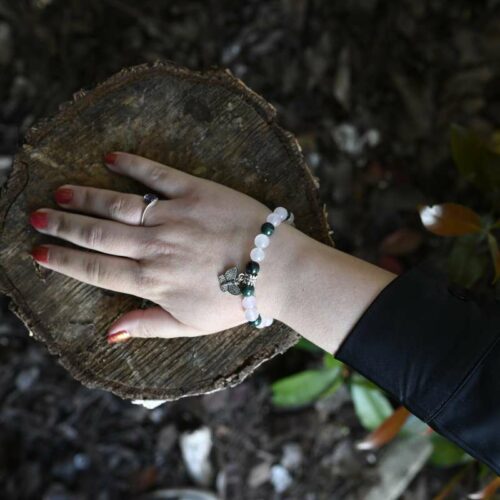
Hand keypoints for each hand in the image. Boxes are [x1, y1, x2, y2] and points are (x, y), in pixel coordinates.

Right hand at [29, 152, 300, 342]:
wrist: (277, 270)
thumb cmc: (236, 301)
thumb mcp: (191, 324)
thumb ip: (148, 325)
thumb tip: (109, 333)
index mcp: (153, 281)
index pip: (96, 269)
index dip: (64, 261)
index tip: (38, 253)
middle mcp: (156, 247)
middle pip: (98, 234)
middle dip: (62, 226)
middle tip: (36, 216)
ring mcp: (174, 217)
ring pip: (118, 205)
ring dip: (85, 198)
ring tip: (59, 193)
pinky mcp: (196, 192)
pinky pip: (157, 174)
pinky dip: (132, 164)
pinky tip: (110, 158)